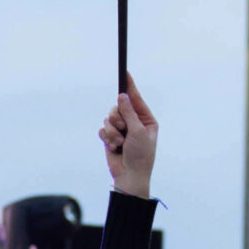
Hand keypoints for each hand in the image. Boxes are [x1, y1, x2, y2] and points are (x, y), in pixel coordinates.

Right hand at [100, 83, 158, 198]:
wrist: (130, 176)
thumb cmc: (141, 155)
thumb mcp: (138, 131)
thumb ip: (129, 113)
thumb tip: (122, 96)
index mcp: (145, 119)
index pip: (136, 99)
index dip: (130, 86)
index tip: (125, 72)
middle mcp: (133, 122)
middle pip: (118, 107)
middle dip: (117, 118)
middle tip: (122, 128)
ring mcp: (121, 130)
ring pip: (108, 118)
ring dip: (112, 131)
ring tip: (120, 143)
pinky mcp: (110, 138)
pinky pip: (103, 130)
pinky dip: (107, 138)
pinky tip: (115, 148)